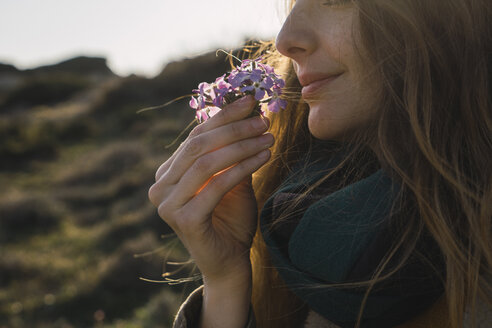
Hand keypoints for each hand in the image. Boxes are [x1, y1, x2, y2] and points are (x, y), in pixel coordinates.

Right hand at [148, 95, 272, 283]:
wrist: (229, 262)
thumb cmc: (230, 220)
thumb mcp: (231, 179)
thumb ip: (232, 152)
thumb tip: (249, 113)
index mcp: (167, 174)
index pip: (194, 136)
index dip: (223, 116)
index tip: (250, 100)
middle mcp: (160, 187)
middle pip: (197, 145)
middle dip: (234, 129)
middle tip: (263, 120)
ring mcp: (167, 205)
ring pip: (206, 162)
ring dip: (242, 146)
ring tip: (268, 137)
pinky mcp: (184, 220)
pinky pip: (217, 184)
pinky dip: (243, 167)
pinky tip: (264, 157)